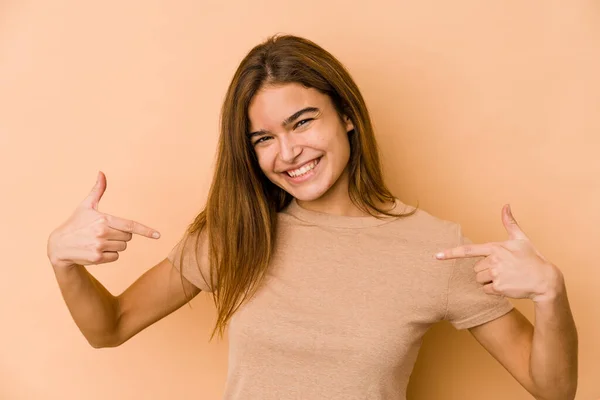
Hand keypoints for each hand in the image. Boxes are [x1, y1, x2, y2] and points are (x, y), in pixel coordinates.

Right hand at [47, 171, 160, 269]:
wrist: (58, 245)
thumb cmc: (75, 223)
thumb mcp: (86, 206)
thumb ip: (97, 190)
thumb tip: (102, 173)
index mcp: (103, 219)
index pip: (130, 225)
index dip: (146, 230)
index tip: (158, 235)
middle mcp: (102, 232)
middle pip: (128, 237)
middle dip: (120, 235)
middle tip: (105, 233)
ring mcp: (99, 246)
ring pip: (122, 248)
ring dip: (114, 246)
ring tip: (98, 241)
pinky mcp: (97, 258)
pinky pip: (115, 257)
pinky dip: (109, 255)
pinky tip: (96, 250)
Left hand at [435, 204, 563, 302]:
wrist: (545, 280)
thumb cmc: (532, 258)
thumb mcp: (521, 239)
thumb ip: (510, 223)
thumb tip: (505, 205)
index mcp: (495, 248)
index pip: (468, 251)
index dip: (451, 253)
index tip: (436, 256)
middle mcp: (494, 261)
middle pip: (476, 269)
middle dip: (486, 271)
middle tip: (504, 269)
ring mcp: (496, 275)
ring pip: (479, 280)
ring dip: (489, 281)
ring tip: (506, 277)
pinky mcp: (500, 288)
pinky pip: (486, 290)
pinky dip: (494, 290)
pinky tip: (507, 286)